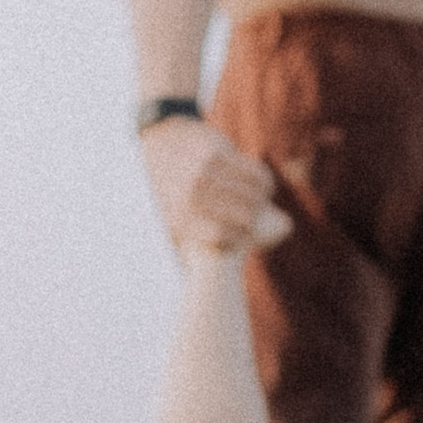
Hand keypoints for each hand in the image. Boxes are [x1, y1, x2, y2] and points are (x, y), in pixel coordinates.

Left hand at [141, 114, 290, 257]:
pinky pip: (252, 172)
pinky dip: (264, 181)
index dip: (240, 242)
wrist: (157, 142)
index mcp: (179, 218)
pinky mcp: (216, 153)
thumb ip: (186, 243)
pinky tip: (265, 185)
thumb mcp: (166, 220)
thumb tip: (198, 280)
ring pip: (252, 195)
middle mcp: (191, 196)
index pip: (223, 240)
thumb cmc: (166, 188)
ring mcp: (204, 173)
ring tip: (264, 203)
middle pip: (243, 218)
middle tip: (259, 220)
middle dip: (255, 221)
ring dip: (263, 201)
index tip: (246, 239)